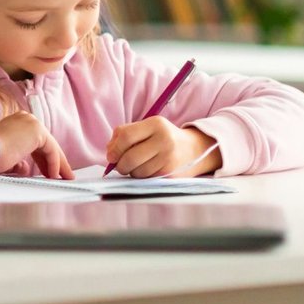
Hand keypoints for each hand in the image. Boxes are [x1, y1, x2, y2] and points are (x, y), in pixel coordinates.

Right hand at [0, 111, 74, 178]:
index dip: (43, 158)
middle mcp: (25, 119)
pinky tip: (53, 175)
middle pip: (45, 142)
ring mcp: (31, 122)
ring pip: (50, 146)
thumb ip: (19, 162)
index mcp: (15, 123)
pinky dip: (54, 163)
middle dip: (53, 161)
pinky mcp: (37, 130)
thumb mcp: (8, 159)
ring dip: (58, 163)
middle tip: (61, 175)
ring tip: (64, 177)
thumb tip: (27, 168)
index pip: (35, 141)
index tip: (49, 172)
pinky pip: (51, 150)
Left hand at [105, 120, 219, 177]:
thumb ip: (124, 134)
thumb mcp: (147, 128)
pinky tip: (147, 170)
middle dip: (120, 165)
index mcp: (156, 124)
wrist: (194, 150)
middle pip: (130, 157)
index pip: (126, 136)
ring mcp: (169, 158)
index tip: (110, 156)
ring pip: (137, 171)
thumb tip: (109, 152)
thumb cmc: (162, 138)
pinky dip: (142, 177)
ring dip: (131, 172)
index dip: (114, 149)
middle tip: (119, 166)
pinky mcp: (171, 173)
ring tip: (136, 166)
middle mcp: (164, 140)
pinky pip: (147, 179)